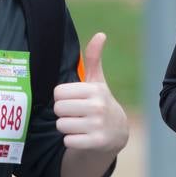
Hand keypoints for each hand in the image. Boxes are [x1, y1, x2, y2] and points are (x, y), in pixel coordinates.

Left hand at [53, 33, 129, 153]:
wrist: (117, 133)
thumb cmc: (100, 103)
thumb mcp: (98, 82)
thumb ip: (94, 59)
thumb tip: (100, 34)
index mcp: (95, 90)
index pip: (58, 92)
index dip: (63, 98)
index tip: (74, 100)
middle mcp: (98, 106)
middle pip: (58, 109)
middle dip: (64, 113)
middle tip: (76, 114)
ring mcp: (98, 125)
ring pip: (61, 125)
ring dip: (67, 127)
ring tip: (80, 125)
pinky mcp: (96, 142)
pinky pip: (67, 140)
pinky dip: (72, 140)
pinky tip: (83, 136)